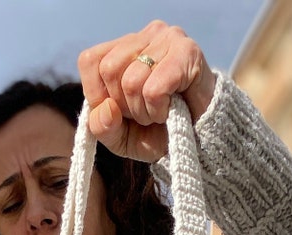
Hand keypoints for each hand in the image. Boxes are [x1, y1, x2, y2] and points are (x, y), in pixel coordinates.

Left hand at [78, 20, 215, 162]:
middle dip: (124, 105)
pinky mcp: (187, 52)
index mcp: (122, 48)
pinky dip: (158, 109)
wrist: (201, 142)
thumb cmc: (160, 132)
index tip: (120, 111)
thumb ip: (102, 126)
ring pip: (131, 81)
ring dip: (144, 111)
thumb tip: (106, 108)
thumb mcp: (121, 137)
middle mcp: (143, 36)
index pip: (90, 60)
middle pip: (110, 70)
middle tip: (145, 113)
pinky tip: (172, 110)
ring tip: (160, 112)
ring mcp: (167, 38)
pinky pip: (154, 88)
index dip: (98, 94)